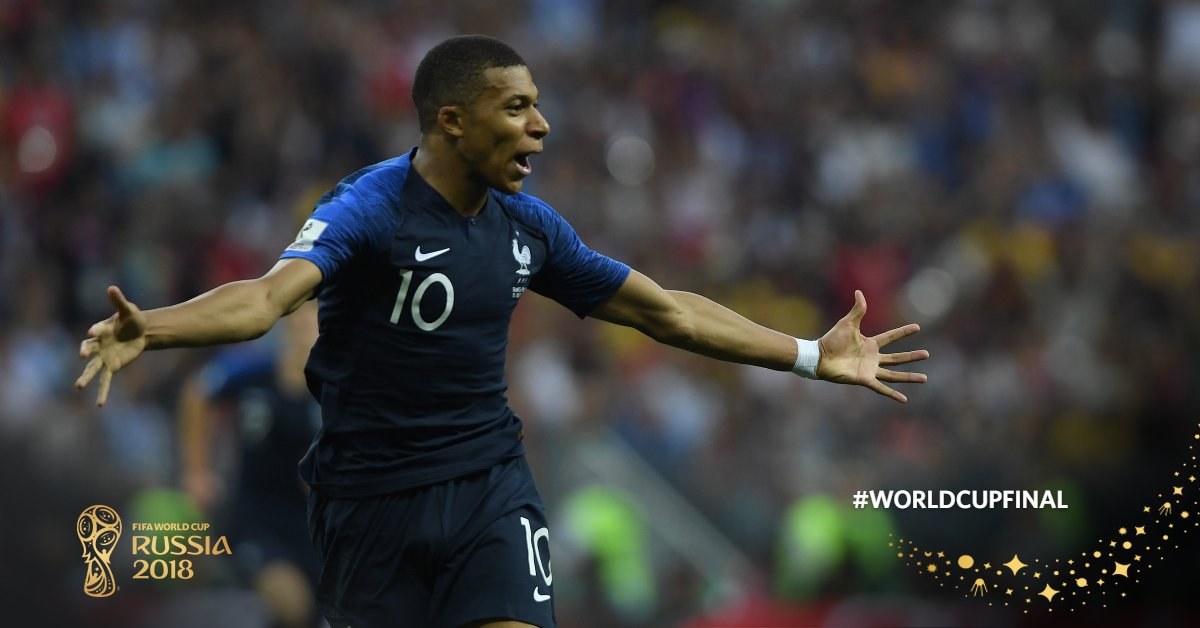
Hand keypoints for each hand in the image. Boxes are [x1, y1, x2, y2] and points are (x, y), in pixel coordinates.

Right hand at [75, 286, 147, 405]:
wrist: (141, 332)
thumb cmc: (132, 319)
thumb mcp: (128, 310)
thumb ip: (119, 301)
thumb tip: (111, 287)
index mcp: (101, 330)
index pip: (95, 332)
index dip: (95, 331)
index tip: (94, 331)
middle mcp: (99, 345)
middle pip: (89, 349)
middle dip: (85, 351)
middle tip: (82, 354)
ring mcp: (104, 357)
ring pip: (92, 369)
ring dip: (86, 377)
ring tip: (78, 386)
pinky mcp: (113, 366)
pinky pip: (106, 380)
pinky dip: (103, 392)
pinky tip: (100, 404)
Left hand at [816, 290, 927, 402]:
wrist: (820, 357)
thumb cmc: (832, 340)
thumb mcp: (848, 323)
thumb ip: (857, 309)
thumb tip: (859, 291)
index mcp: (870, 344)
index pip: (891, 337)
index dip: (903, 332)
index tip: (917, 327)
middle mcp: (873, 358)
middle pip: (897, 357)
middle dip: (912, 356)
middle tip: (927, 354)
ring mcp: (870, 369)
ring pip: (894, 374)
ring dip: (909, 376)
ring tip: (925, 378)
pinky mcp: (865, 379)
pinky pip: (881, 388)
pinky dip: (892, 394)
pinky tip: (904, 399)